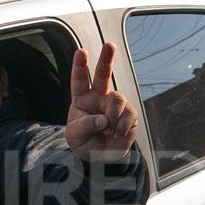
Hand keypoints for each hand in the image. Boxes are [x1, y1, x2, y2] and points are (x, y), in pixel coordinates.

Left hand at [65, 43, 138, 163]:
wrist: (102, 159)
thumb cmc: (85, 143)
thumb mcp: (75, 136)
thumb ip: (85, 126)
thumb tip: (102, 119)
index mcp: (82, 99)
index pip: (80, 80)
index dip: (80, 66)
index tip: (81, 52)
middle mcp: (99, 97)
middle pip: (103, 74)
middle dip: (107, 59)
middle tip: (110, 45)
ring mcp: (115, 104)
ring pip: (118, 99)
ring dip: (112, 118)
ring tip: (108, 131)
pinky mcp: (129, 114)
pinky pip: (129, 114)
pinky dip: (122, 127)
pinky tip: (117, 134)